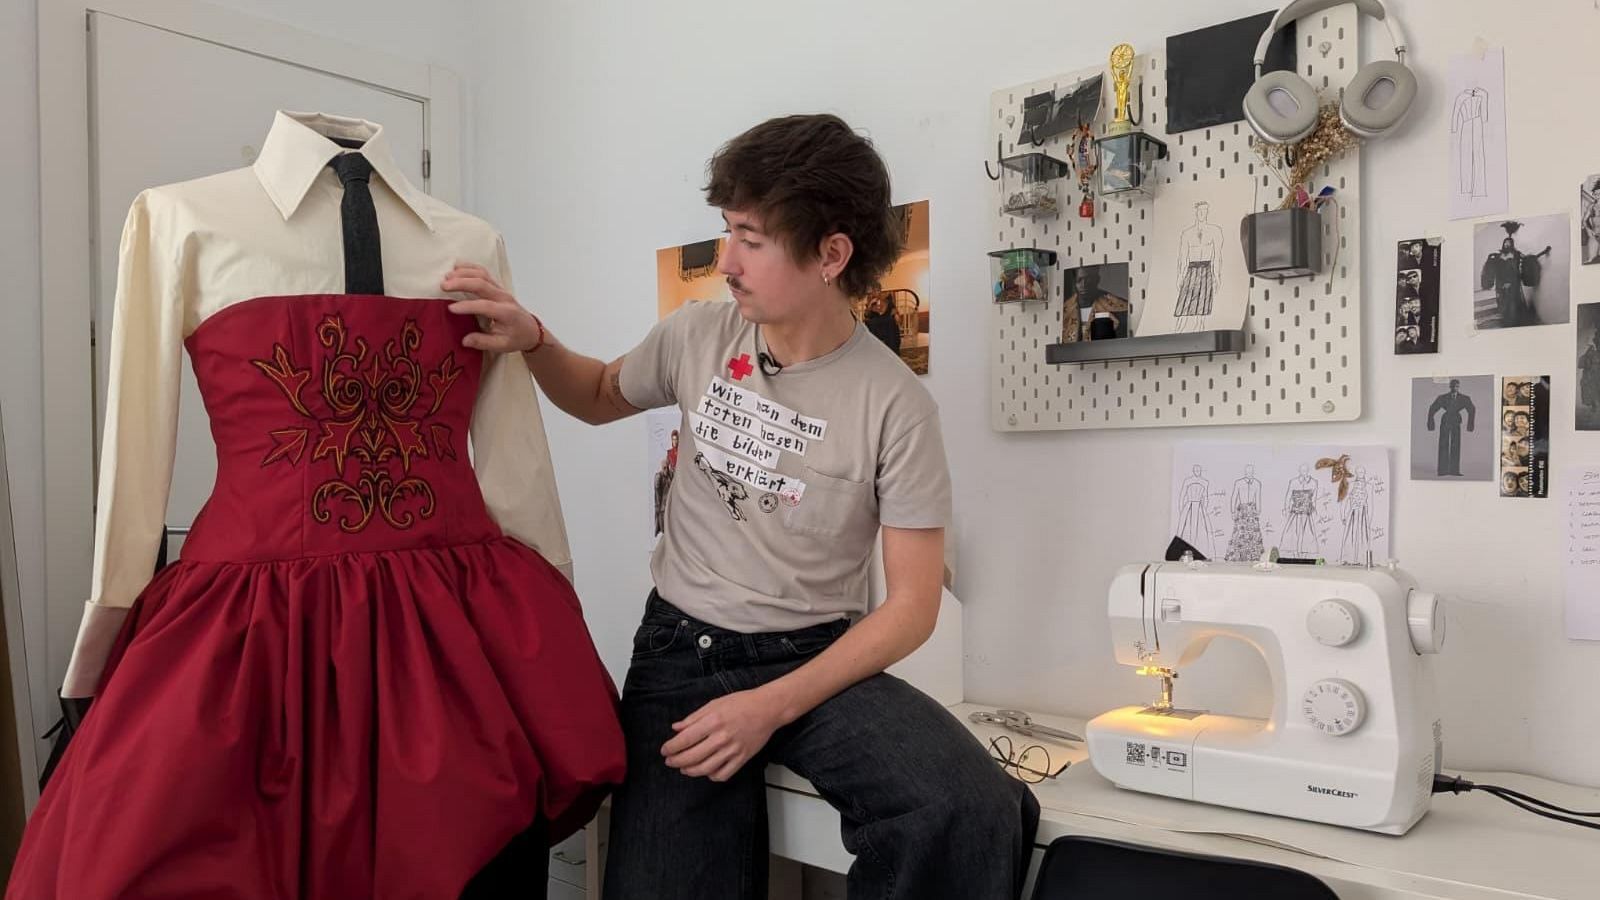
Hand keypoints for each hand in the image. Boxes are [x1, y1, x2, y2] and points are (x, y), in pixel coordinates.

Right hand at [441, 263, 542, 352]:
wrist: (531, 330)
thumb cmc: (517, 338)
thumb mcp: (502, 346)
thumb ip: (483, 342)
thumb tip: (465, 340)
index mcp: (506, 313)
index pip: (485, 305)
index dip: (467, 306)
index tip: (450, 308)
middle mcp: (504, 297)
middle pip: (482, 284)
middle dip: (462, 283)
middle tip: (443, 286)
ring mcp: (501, 289)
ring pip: (483, 274)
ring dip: (464, 272)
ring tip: (447, 276)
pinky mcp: (497, 286)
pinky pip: (484, 272)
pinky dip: (470, 267)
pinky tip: (457, 267)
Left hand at [662, 688, 783, 781]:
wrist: (767, 709)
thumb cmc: (740, 703)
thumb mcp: (714, 704)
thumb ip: (693, 717)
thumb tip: (675, 728)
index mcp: (713, 721)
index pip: (685, 739)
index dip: (671, 747)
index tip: (664, 751)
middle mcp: (721, 737)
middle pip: (692, 757)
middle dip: (676, 761)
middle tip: (670, 761)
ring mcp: (733, 750)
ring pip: (705, 769)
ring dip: (690, 771)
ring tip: (684, 768)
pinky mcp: (742, 758)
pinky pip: (723, 774)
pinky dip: (711, 776)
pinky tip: (706, 771)